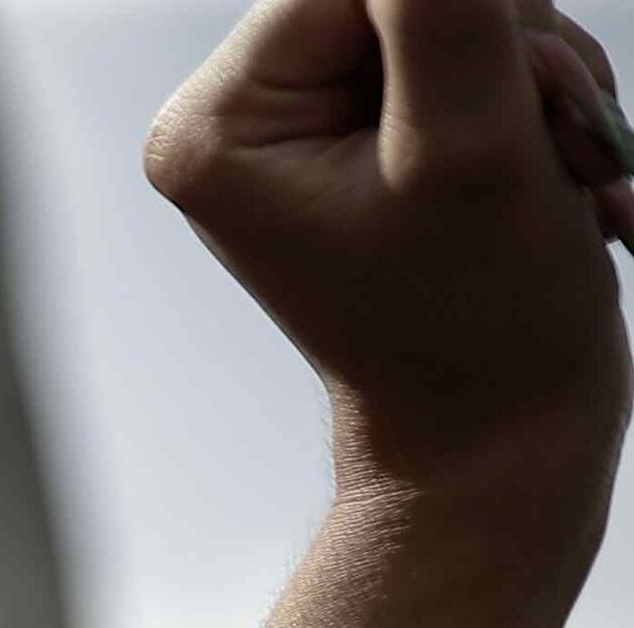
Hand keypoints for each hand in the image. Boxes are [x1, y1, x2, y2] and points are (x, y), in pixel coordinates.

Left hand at [150, 0, 633, 516]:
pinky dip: (540, 106)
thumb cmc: (479, 320)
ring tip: (560, 177)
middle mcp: (240, 118)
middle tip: (553, 150)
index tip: (517, 95)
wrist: (502, 435)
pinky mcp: (373, 137)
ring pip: (464, 15)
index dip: (469, 11)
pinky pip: (479, 58)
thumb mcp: (466, 142)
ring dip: (544, 83)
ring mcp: (306, 127)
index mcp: (217, 124)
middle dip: (514, 52)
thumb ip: (441, 6)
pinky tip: (559, 179)